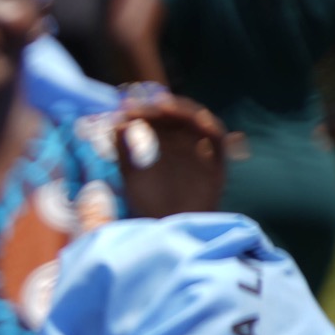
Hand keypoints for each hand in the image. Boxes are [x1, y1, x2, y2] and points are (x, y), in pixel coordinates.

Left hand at [114, 90, 228, 218]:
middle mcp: (183, 145)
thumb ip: (124, 151)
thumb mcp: (131, 175)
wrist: (170, 229)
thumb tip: (116, 122)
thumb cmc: (149, 204)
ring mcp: (201, 153)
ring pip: (198, 123)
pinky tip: (198, 121)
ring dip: (184, 112)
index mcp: (164, 145)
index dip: (143, 110)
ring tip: (163, 107)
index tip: (125, 107)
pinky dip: (212, 129)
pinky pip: (218, 142)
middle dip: (160, 108)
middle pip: (177, 117)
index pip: (157, 119)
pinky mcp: (216, 166)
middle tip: (141, 105)